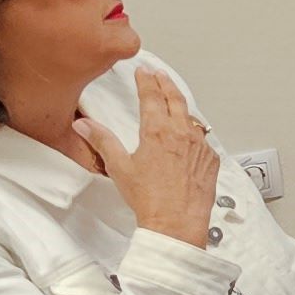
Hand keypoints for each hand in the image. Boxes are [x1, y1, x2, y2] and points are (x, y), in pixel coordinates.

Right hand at [80, 68, 221, 246]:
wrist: (177, 222)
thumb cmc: (150, 199)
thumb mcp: (119, 167)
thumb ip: (102, 141)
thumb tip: (84, 125)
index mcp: (158, 131)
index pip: (151, 96)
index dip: (146, 81)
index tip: (143, 71)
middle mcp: (182, 134)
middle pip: (175, 99)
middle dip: (166, 83)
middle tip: (159, 75)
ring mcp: (200, 146)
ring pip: (191, 118)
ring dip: (181, 106)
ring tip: (173, 101)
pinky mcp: (211, 160)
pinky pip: (203, 140)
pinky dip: (193, 133)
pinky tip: (188, 135)